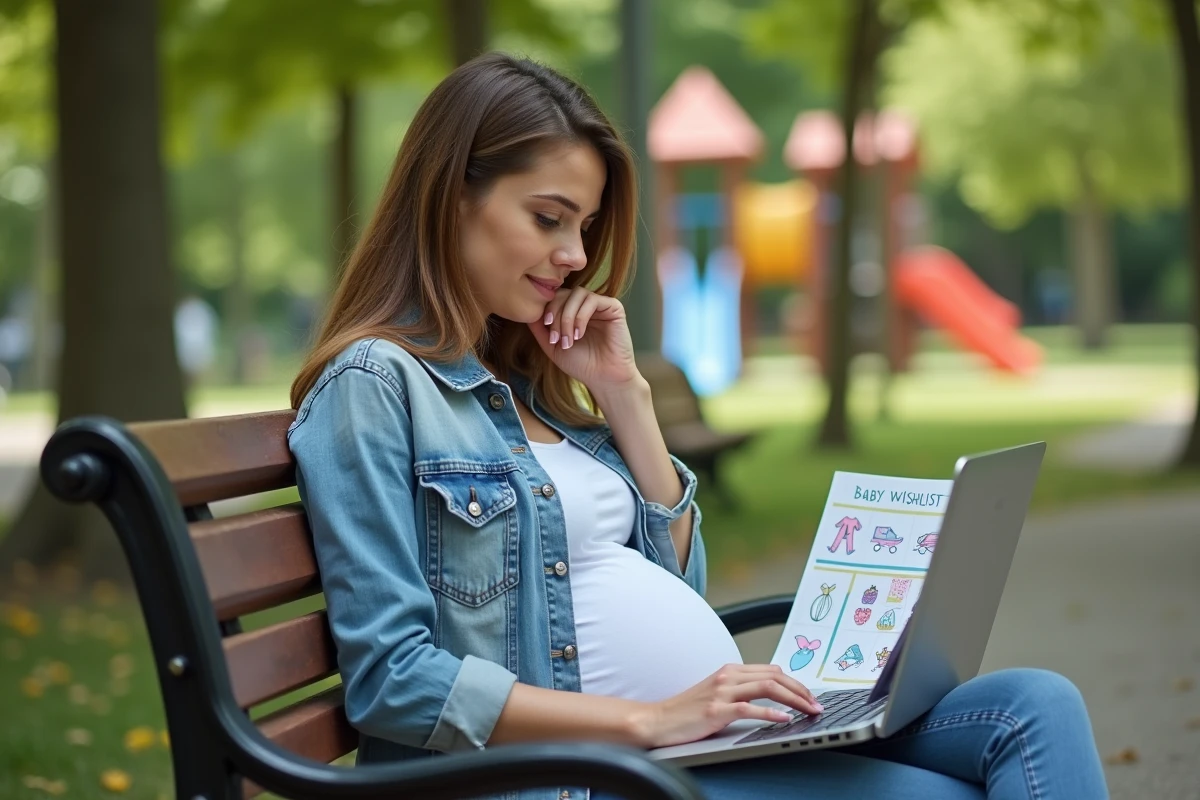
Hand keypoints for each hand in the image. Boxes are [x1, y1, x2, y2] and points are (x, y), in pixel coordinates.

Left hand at [527, 286, 638, 391]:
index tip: (546, 328)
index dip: (547, 309)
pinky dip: (581, 316)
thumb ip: (539, 328)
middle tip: (557, 337)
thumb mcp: (552, 345)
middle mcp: (586, 305)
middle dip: (556, 314)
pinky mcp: (614, 307)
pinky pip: (593, 300)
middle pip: (564, 293)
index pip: (555, 297)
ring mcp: (600, 304)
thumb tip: (526, 310)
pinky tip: (579, 334)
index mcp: (572, 310)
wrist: (603, 378)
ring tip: (569, 339)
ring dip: (567, 316)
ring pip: (577, 294)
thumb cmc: (580, 364)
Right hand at [632, 664, 823, 748]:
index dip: (796, 683)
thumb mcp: (716, 692)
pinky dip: (770, 713)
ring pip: (767, 688)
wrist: (658, 720)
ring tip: (808, 710)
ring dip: (794, 700)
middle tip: (816, 705)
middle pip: (775, 677)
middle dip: (801, 690)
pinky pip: (749, 708)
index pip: (772, 671)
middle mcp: (728, 677)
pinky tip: (784, 719)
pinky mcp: (716, 710)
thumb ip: (740, 688)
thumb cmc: (686, 710)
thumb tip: (770, 690)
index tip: (810, 696)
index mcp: (729, 671)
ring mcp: (722, 692)